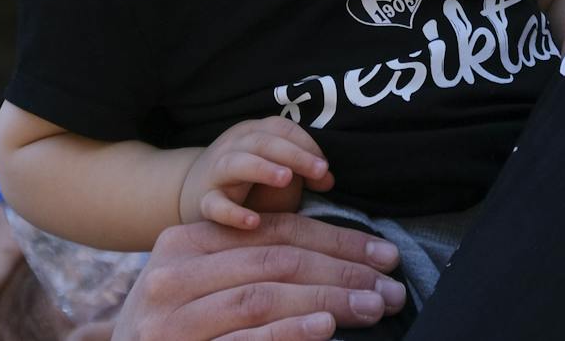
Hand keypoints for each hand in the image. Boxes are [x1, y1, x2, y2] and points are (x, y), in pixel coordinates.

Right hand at [106, 215, 405, 340]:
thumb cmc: (175, 329)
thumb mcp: (200, 285)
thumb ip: (250, 262)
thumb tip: (337, 260)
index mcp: (184, 243)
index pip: (275, 233)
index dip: (335, 240)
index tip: (382, 253)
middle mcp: (174, 276)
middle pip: (277, 262)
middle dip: (342, 270)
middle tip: (391, 283)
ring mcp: (173, 321)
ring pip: (266, 297)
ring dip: (329, 301)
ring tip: (374, 305)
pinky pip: (245, 340)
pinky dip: (289, 333)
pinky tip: (326, 330)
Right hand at [181, 117, 334, 230]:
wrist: (191, 191)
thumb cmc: (245, 180)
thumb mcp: (272, 168)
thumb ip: (300, 170)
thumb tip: (328, 179)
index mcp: (254, 133)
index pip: (282, 128)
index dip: (307, 144)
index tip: (326, 169)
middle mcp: (235, 146)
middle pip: (264, 141)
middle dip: (294, 154)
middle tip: (319, 170)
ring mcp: (217, 172)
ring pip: (237, 163)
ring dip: (263, 168)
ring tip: (286, 178)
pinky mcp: (204, 201)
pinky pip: (216, 204)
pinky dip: (233, 213)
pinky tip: (253, 222)